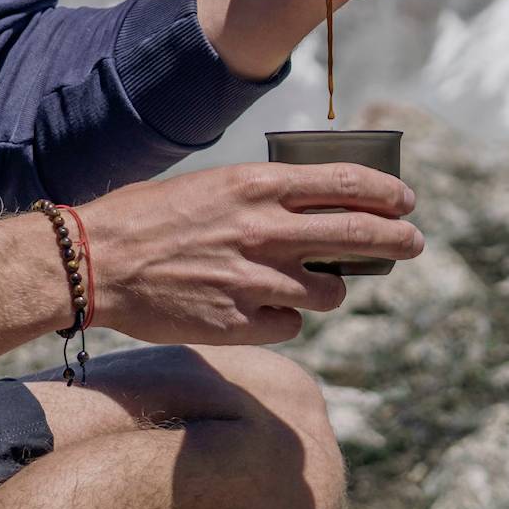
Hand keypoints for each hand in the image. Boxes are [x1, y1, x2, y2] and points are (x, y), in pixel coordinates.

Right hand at [78, 163, 422, 345]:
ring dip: (331, 290)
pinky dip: (285, 319)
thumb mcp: (211, 185)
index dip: (385, 192)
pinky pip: (289, 325)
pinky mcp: (240, 322)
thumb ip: (262, 196)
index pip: (345, 183)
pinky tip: (261, 309)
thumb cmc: (148, 217)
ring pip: (329, 294)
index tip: (405, 200)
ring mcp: (255, 280)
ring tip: (314, 287)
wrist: (95, 261)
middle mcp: (264, 230)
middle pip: (357, 236)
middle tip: (413, 242)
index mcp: (256, 185)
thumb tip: (312, 208)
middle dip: (396, 240)